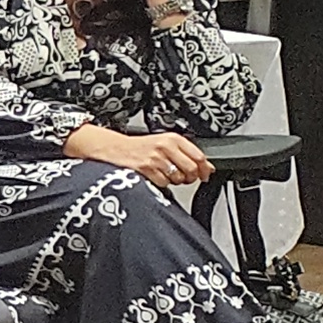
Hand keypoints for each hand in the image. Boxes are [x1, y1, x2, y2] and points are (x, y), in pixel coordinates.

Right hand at [69, 121, 209, 189]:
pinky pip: (164, 183)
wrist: (114, 148)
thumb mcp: (165, 145)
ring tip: (166, 176)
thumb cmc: (139, 148)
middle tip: (184, 178)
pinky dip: (162, 184)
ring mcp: (155, 157)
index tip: (204, 175)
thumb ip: (188, 155)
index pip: (199, 156)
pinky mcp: (145, 168)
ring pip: (178, 177)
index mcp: (173, 139)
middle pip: (191, 169)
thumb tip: (208, 168)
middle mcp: (166, 146)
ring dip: (175, 181)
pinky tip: (155, 177)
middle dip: (190, 178)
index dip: (204, 170)